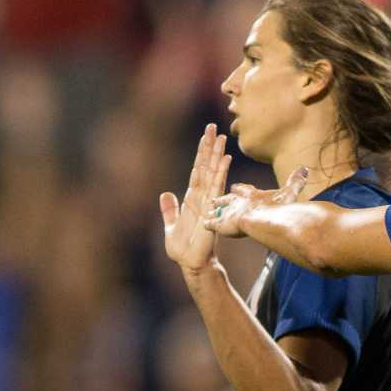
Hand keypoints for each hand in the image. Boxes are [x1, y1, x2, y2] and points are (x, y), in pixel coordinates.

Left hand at [161, 124, 231, 269]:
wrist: (191, 263)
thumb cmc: (182, 249)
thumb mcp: (170, 225)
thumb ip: (169, 210)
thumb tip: (165, 194)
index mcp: (191, 198)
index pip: (197, 170)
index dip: (201, 153)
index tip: (206, 136)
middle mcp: (201, 196)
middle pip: (205, 166)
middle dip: (209, 146)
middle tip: (214, 127)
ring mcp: (207, 201)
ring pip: (212, 172)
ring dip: (216, 154)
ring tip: (222, 137)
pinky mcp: (211, 208)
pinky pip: (216, 186)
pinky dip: (220, 172)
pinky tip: (225, 158)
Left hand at [203, 165, 308, 237]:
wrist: (264, 219)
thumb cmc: (278, 208)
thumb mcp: (289, 193)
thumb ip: (296, 182)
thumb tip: (305, 169)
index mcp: (252, 195)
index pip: (244, 190)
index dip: (241, 190)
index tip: (236, 187)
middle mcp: (239, 203)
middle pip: (229, 199)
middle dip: (224, 199)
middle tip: (217, 198)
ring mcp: (229, 213)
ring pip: (219, 211)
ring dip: (214, 212)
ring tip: (208, 212)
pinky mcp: (222, 224)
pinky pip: (212, 224)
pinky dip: (209, 224)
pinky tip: (204, 225)